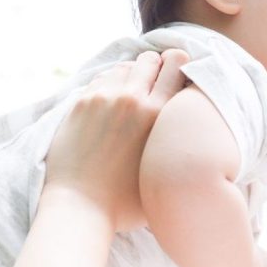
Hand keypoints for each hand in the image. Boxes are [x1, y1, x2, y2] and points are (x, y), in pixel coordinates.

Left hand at [42, 49, 189, 231]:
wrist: (80, 206)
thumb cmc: (126, 201)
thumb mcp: (165, 168)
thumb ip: (177, 141)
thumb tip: (185, 128)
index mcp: (159, 114)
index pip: (177, 63)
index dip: (179, 63)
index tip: (176, 73)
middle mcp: (133, 99)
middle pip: (150, 59)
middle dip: (154, 68)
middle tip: (153, 85)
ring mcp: (104, 98)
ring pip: (124, 67)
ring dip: (130, 76)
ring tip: (130, 96)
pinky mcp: (81, 103)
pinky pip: (102, 79)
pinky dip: (109, 85)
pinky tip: (110, 104)